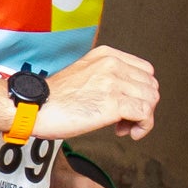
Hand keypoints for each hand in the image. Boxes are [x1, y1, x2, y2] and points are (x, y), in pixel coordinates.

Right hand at [37, 45, 156, 141]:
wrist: (37, 107)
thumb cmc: (55, 98)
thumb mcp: (85, 73)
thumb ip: (107, 76)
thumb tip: (127, 94)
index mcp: (106, 55)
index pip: (145, 71)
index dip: (141, 91)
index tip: (128, 105)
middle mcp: (112, 64)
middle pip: (151, 86)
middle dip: (144, 106)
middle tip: (126, 119)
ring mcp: (114, 83)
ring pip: (151, 100)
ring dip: (143, 118)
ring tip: (125, 127)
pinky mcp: (114, 103)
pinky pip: (145, 114)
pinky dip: (143, 126)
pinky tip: (128, 132)